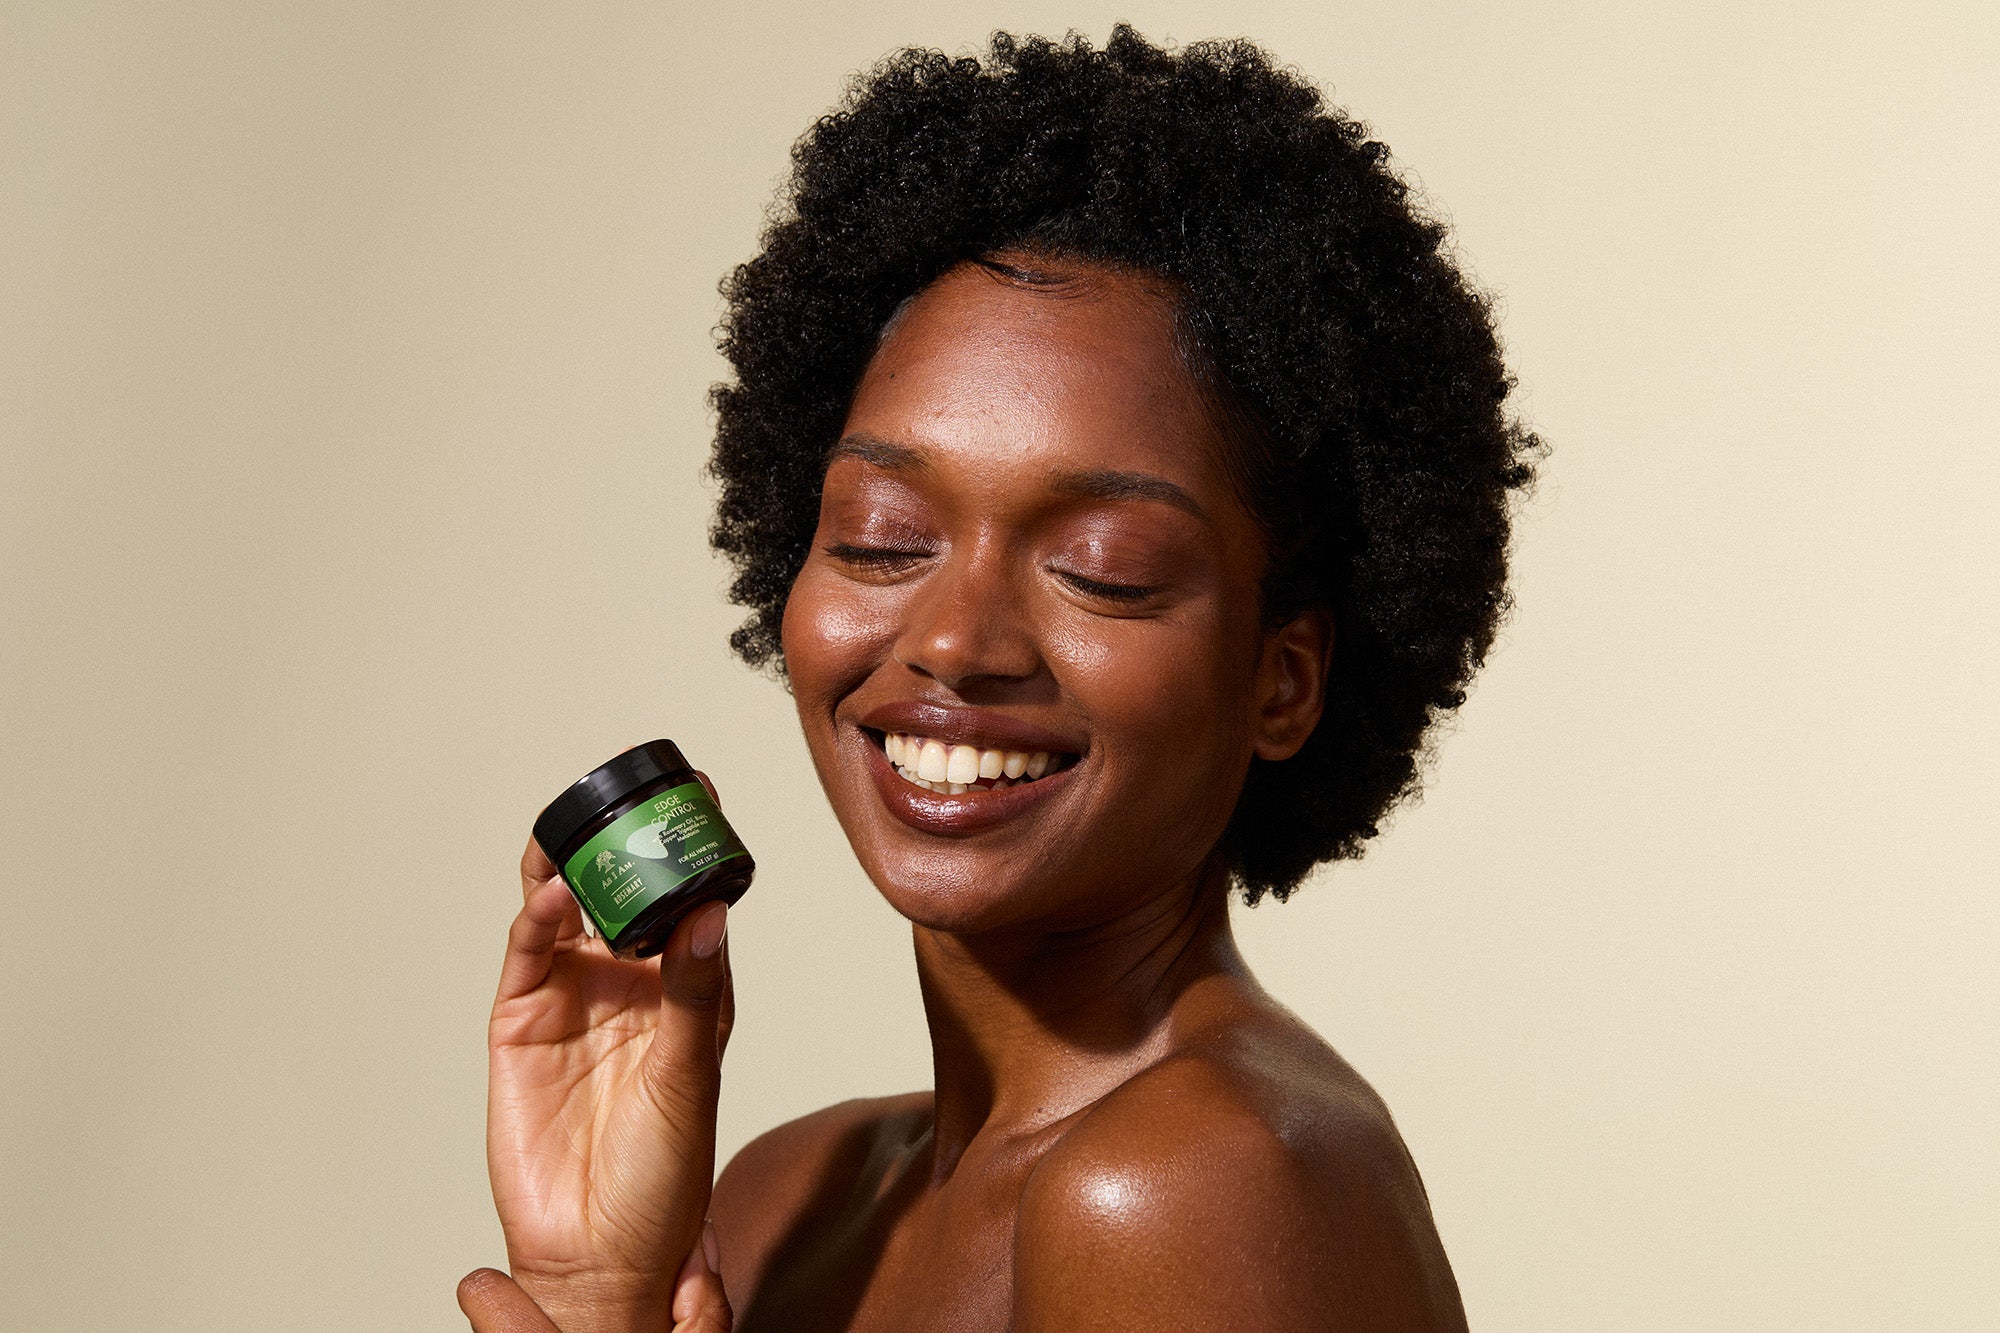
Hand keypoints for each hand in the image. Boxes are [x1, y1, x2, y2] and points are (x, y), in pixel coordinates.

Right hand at [478, 775, 735, 1331]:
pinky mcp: (523, 1021)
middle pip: (625, 893)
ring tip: (583, 829)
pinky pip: (530, 954)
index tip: (704, 797)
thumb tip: (709, 915)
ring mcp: (574, 999)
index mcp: (688, 991)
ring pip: (569, 912)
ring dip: (574, 867)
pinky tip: (553, 895)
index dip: (692, 851)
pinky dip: (537, 919)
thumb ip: (693, 994)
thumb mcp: (689, 1077)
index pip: (690, 903)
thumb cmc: (663, 1176)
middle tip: (637, 793)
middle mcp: (631, 985)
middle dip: (627, 843)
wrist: (599, 1248)